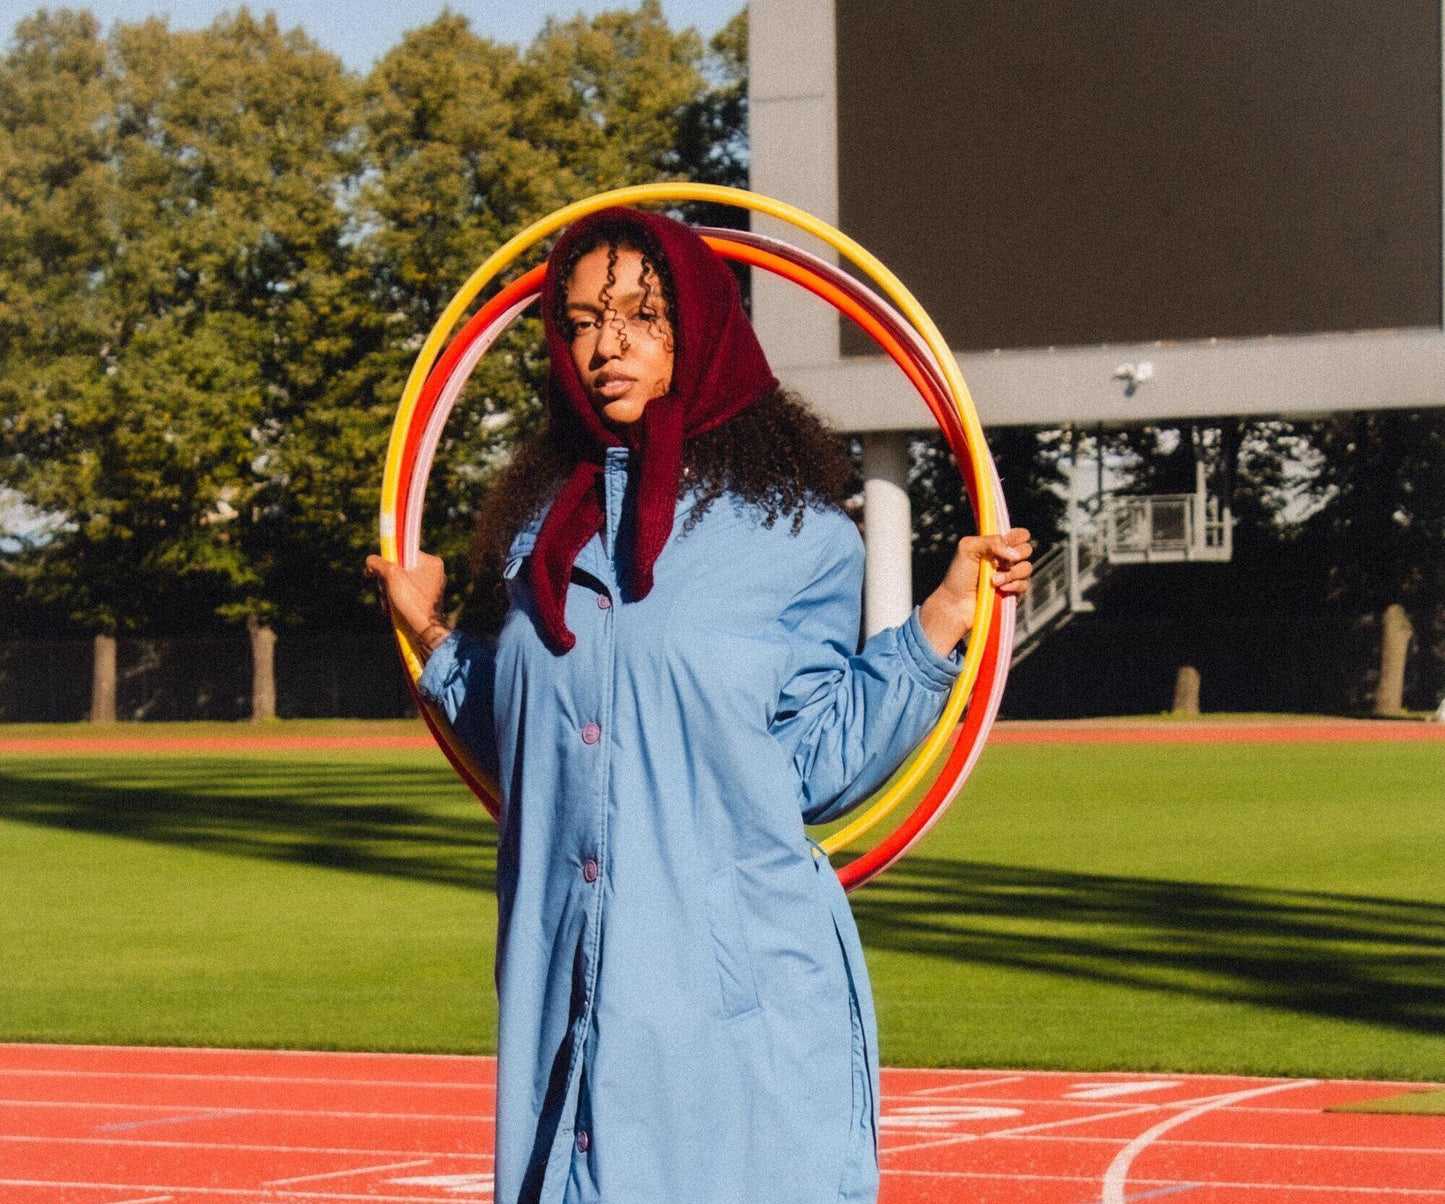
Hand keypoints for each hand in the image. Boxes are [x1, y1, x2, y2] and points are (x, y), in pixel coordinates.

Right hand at [364, 551, 451, 659]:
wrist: (424, 631)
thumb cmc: (412, 601)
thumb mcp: (392, 575)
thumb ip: (379, 563)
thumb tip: (370, 560)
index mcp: (431, 562)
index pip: (404, 551)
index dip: (389, 559)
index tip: (378, 569)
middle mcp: (432, 573)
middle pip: (399, 568)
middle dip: (385, 580)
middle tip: (383, 589)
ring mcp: (427, 588)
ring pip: (398, 583)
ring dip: (386, 593)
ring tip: (387, 603)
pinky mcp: (421, 601)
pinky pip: (402, 595)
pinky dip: (393, 601)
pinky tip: (389, 610)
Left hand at [918, 527, 1032, 656]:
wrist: (956, 603)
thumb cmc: (959, 575)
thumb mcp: (968, 548)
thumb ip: (990, 541)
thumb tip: (1014, 553)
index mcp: (997, 546)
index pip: (1020, 535)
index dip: (1016, 537)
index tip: (1004, 544)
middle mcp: (1006, 559)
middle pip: (1027, 549)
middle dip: (1015, 555)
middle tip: (997, 563)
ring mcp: (1011, 576)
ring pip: (1027, 568)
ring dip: (1011, 573)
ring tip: (994, 580)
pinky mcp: (1014, 593)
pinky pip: (1025, 585)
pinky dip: (1013, 585)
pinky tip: (1000, 589)